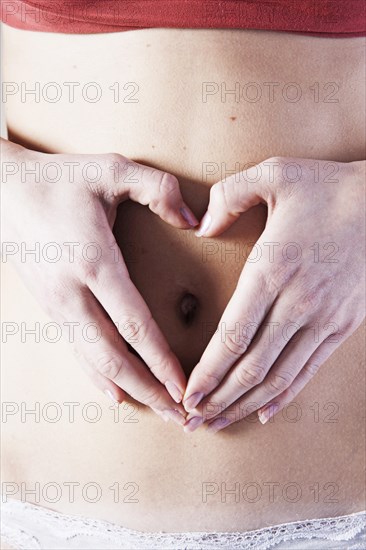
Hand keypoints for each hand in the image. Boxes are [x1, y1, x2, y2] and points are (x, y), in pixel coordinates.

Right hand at [1, 140, 198, 424]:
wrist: (2, 191)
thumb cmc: (59, 180)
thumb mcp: (111, 168)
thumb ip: (158, 188)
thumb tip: (196, 221)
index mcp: (93, 262)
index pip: (134, 324)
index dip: (161, 360)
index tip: (184, 387)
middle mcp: (73, 293)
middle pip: (115, 356)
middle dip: (149, 389)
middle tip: (179, 415)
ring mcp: (57, 305)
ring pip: (94, 360)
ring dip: (128, 389)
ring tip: (157, 409)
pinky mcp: (50, 307)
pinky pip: (76, 350)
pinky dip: (97, 377)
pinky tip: (114, 395)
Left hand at [182, 157, 364, 431]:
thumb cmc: (327, 187)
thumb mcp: (274, 174)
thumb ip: (228, 196)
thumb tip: (200, 226)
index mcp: (273, 268)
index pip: (233, 335)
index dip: (207, 371)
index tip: (186, 394)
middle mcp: (297, 302)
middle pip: (251, 366)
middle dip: (218, 399)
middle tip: (191, 422)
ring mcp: (323, 318)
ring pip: (279, 376)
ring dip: (245, 404)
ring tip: (220, 423)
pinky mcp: (342, 325)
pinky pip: (310, 369)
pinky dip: (286, 394)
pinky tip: (266, 411)